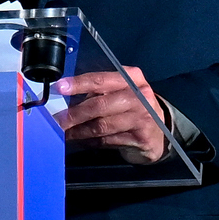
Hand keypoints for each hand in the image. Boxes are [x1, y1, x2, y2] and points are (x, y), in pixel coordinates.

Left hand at [54, 61, 170, 164]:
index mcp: (132, 77)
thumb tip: (66, 99)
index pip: (101, 79)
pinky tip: (82, 141)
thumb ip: (99, 93)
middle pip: (99, 105)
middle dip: (75, 114)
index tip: (60, 88)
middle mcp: (140, 95)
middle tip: (57, 120)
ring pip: (102, 126)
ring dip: (79, 131)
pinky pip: (107, 141)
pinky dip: (91, 142)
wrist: (160, 133)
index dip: (79, 84)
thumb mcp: (121, 93)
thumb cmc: (133, 108)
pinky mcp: (141, 137)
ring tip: (65, 133)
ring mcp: (142, 117)